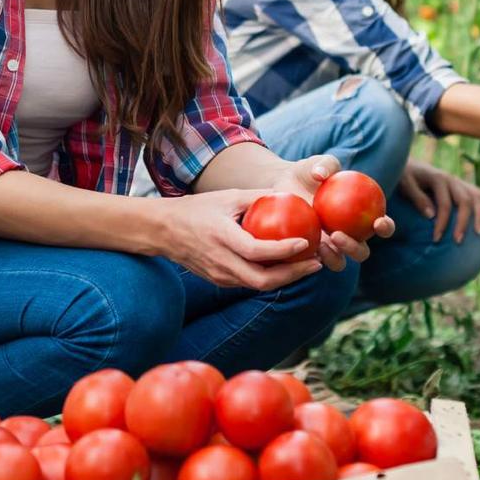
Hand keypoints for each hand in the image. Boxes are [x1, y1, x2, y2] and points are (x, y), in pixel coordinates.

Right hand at [157, 189, 324, 289]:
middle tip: (316, 263)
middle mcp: (221, 262)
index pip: (257, 251)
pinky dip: (271, 277)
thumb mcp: (227, 197)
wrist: (163, 231)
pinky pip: (249, 283)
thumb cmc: (197, 209)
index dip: (283, 250)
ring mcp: (219, 275)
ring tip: (308, 265)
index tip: (305, 243)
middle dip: (294, 275)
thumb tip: (289, 195)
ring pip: (258, 285)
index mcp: (222, 238)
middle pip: (263, 280)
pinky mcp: (219, 281)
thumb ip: (256, 197)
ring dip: (286, 278)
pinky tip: (286, 266)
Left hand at [268, 154, 394, 272]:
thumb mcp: (317, 164)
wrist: (285, 183)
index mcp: (362, 217)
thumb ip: (324, 165)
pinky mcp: (311, 252)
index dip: (386, 227)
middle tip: (338, 235)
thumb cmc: (309, 171)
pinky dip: (312, 257)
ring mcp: (331, 247)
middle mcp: (350, 236)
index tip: (378, 221)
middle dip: (355, 249)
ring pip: (340, 262)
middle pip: (362, 251)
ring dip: (335, 257)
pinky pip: (314, 259)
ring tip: (321, 244)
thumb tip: (321, 174)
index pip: (382, 225)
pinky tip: (303, 246)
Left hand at [397, 158, 479, 242]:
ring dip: (479, 215)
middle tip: (458, 241)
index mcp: (438, 178)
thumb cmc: (404, 176)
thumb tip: (431, 215)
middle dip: (463, 222)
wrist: (408, 163)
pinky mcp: (461, 184)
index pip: (445, 204)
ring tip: (479, 233)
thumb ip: (417, 198)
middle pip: (465, 201)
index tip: (436, 239)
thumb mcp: (405, 184)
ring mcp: (458, 181)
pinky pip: (478, 194)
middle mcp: (451, 179)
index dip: (443, 223)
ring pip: (476, 196)